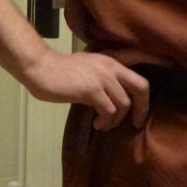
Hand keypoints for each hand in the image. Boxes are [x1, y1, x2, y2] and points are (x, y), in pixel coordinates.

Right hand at [21, 49, 150, 131]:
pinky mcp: (91, 90)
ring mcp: (102, 78)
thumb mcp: (88, 68)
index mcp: (112, 62)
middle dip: (142, 109)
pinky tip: (97, 123)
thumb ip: (103, 77)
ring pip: (124, 104)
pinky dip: (106, 120)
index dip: (144, 97)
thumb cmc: (60, 71)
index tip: (141, 113)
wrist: (41, 69)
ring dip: (115, 119)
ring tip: (103, 124)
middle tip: (135, 123)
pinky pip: (109, 110)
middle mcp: (111, 68)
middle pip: (141, 87)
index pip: (139, 77)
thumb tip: (112, 95)